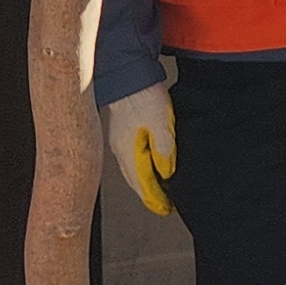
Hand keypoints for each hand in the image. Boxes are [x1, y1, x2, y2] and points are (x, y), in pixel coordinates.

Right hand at [104, 77, 176, 217]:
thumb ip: (165, 150)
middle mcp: (120, 150)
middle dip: (150, 195)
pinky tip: (148, 166)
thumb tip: (166, 173)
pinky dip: (141, 168)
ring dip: (145, 182)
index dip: (155, 199)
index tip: (166, 210)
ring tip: (159, 190)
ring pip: (132, 170)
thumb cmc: (143, 96)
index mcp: (129, 152)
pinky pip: (131, 158)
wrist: (127, 74)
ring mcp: (119, 141)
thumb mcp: (161, 124)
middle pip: (135, 181)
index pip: (142, 185)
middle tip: (165, 205)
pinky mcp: (121, 131)